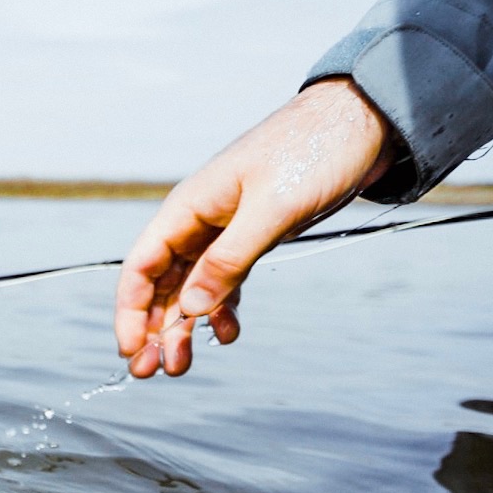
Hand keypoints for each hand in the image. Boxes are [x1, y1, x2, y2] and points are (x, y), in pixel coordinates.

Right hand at [114, 77, 393, 376]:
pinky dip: (222, 309)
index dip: (129, 312)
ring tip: (183, 365)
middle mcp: (199, 221)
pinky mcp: (252, 237)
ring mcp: (225, 230)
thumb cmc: (314, 150)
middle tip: (151, 372)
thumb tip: (192, 309)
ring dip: (184, 327)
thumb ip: (229, 260)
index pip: (141, 266)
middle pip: (160, 285)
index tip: (129, 350)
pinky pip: (224, 281)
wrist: (363, 121)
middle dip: (152, 330)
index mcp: (189, 207)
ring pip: (191, 288)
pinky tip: (228, 333)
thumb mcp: (272, 209)